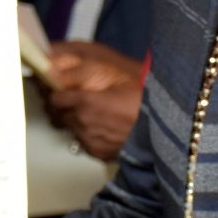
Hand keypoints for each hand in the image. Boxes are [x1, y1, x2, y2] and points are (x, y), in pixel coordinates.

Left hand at [45, 41, 143, 161]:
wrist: (165, 120)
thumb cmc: (142, 91)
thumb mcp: (110, 69)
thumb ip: (77, 69)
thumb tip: (51, 64)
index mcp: (85, 103)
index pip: (53, 98)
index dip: (54, 90)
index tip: (57, 86)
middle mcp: (85, 124)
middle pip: (59, 114)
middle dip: (64, 105)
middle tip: (77, 97)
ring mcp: (92, 141)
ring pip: (71, 128)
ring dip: (76, 120)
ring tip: (95, 110)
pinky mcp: (99, 153)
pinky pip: (84, 142)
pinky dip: (89, 134)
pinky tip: (103, 124)